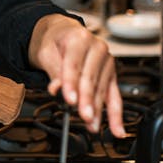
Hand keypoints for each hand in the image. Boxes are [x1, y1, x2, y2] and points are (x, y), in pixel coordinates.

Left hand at [28, 14, 125, 137]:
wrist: (63, 33)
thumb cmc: (54, 42)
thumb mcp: (46, 52)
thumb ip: (53, 71)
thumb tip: (58, 88)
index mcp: (79, 38)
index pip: (74, 64)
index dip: (72, 84)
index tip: (69, 100)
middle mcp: (97, 48)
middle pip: (91, 78)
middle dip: (87, 100)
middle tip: (84, 116)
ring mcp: (106, 61)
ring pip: (102, 89)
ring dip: (98, 110)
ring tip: (92, 126)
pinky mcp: (110, 74)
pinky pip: (114, 96)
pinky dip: (115, 114)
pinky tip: (116, 129)